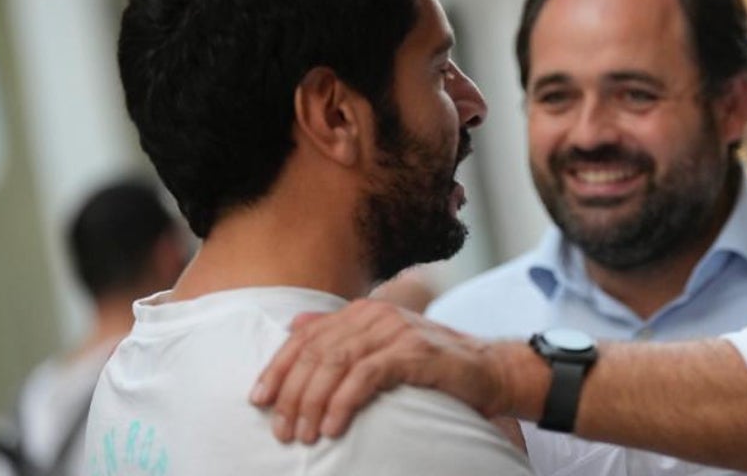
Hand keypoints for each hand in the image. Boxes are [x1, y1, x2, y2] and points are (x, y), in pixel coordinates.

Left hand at [249, 298, 510, 441]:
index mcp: (362, 312)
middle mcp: (375, 314)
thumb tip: (293, 325)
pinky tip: (333, 427)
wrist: (488, 370)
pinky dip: (343, 402)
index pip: (305, 336)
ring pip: (336, 363)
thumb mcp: (382, 347)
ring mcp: (395, 329)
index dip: (277, 367)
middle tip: (281, 431)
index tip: (258, 399)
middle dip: (291, 393)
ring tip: (303, 435)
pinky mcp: (414, 352)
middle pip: (316, 351)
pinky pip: (366, 376)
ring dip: (313, 402)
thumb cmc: (432, 366)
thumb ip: (340, 335)